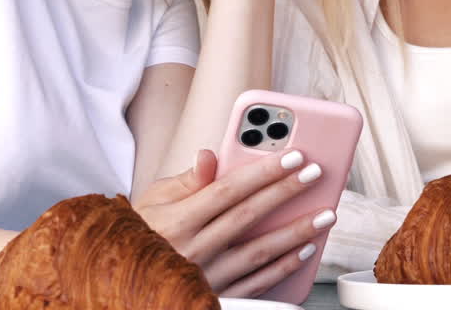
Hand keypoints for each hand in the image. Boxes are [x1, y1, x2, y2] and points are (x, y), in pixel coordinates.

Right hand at [134, 149, 337, 296]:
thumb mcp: (154, 199)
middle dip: (286, 192)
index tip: (293, 155)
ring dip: (296, 232)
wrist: (124, 278)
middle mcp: (193, 250)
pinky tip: (306, 249)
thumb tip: (210, 155)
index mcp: (178, 221)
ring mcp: (207, 276)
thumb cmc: (143, 230)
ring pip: (259, 252)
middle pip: (248, 216)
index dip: (263, 172)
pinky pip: (258, 282)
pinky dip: (284, 266)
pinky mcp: (218, 297)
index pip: (228, 191)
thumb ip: (187, 179)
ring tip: (326, 214)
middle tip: (316, 173)